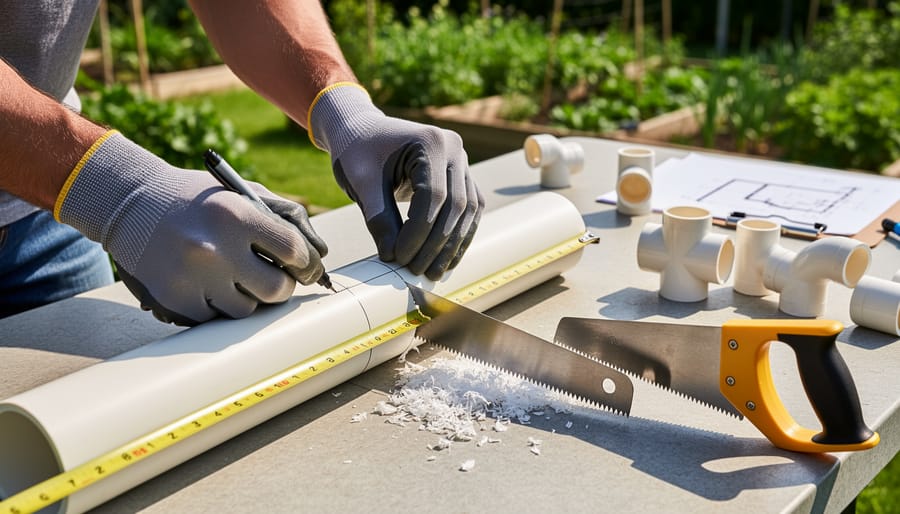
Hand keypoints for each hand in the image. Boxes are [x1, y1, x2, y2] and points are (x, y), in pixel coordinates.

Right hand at [56, 131, 326, 324]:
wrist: (131, 204)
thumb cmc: (196, 198)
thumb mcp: (239, 192)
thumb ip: (281, 217)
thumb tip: (318, 253)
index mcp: (236, 215)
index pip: (293, 250)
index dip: (305, 261)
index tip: (304, 266)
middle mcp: (216, 249)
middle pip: (276, 289)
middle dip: (282, 285)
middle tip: (274, 278)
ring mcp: (194, 278)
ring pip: (247, 309)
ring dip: (248, 297)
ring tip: (233, 276)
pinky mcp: (176, 300)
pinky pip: (215, 318)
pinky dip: (218, 306)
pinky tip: (208, 283)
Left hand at [309, 83, 483, 279]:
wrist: (362, 130)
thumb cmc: (358, 150)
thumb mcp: (361, 182)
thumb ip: (378, 218)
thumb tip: (393, 257)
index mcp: (430, 141)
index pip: (432, 196)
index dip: (418, 232)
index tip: (399, 258)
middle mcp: (454, 148)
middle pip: (455, 205)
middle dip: (436, 243)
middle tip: (416, 271)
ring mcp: (462, 161)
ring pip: (468, 210)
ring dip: (453, 245)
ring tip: (434, 273)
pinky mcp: (461, 176)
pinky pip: (469, 209)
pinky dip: (458, 235)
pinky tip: (445, 259)